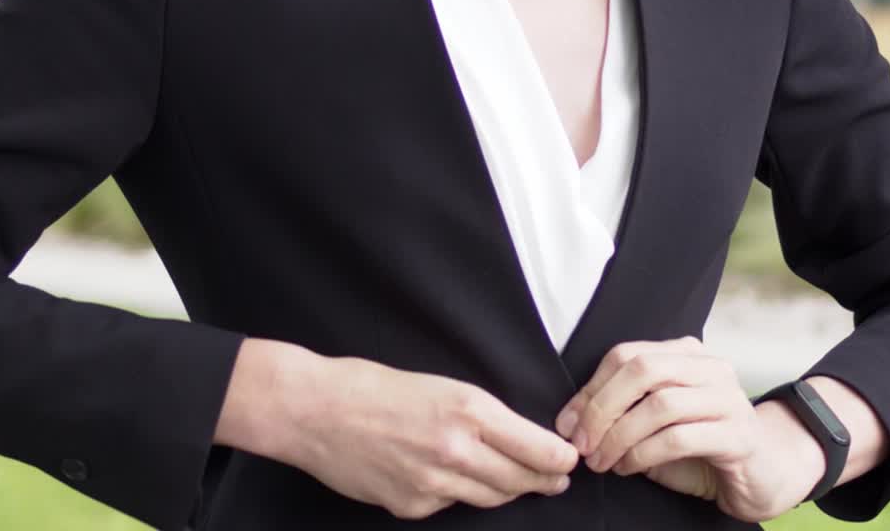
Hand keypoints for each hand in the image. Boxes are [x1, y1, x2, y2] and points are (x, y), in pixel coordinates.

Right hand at [218, 341, 578, 519]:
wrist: (319, 411)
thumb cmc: (376, 386)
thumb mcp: (441, 384)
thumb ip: (477, 414)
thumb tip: (511, 435)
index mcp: (468, 409)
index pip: (531, 445)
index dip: (556, 458)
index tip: (570, 461)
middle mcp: (456, 449)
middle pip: (516, 479)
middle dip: (542, 480)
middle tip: (557, 478)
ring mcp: (432, 483)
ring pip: (488, 497)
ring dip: (510, 491)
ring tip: (525, 485)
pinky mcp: (410, 505)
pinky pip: (449, 503)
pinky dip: (460, 493)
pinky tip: (460, 481)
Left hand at [553, 336, 824, 521]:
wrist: (764, 472)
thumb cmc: (701, 446)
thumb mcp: (657, 422)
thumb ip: (624, 411)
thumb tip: (571, 421)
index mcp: (686, 353)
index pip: (627, 354)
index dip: (591, 388)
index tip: (567, 424)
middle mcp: (709, 366)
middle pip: (643, 369)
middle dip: (602, 408)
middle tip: (583, 445)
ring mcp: (728, 397)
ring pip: (660, 404)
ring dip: (620, 436)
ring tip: (603, 462)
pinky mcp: (738, 434)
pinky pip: (679, 437)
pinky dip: (644, 454)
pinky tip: (629, 468)